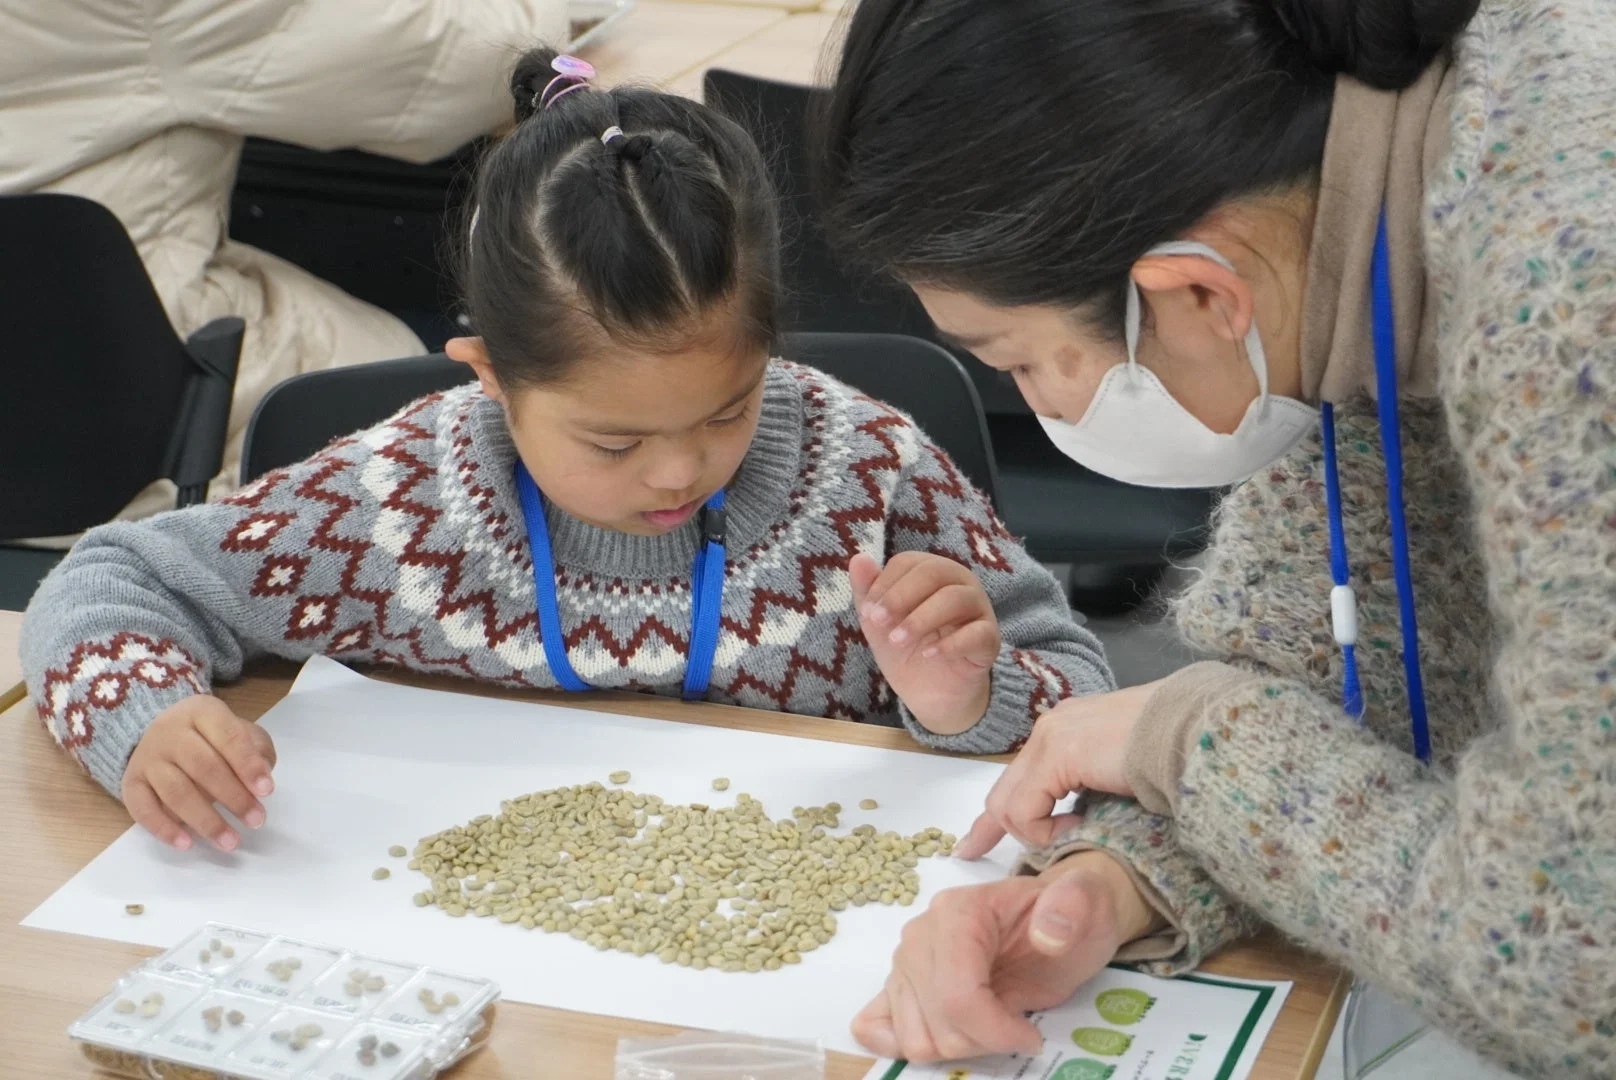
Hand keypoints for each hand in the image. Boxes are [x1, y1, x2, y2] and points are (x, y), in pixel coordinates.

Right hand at [122, 695, 276, 851]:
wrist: (162, 734)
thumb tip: (260, 778)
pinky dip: (164, 829)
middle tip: (256, 820)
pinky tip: (186, 844)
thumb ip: (256, 750)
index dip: (248, 765)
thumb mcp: (239, 731)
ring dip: (205, 820)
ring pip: (176, 791)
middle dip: (233, 797)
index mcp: (202, 712)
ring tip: (230, 841)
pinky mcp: (131, 783)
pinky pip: (143, 808)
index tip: (267, 791)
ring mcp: (147, 757)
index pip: (228, 737)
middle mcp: (170, 731)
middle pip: (203, 767)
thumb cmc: (212, 737)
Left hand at [851, 552, 998, 734]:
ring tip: (898, 641)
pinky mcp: (990, 639)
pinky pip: (977, 633)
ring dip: (921, 619)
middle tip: (878, 623)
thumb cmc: (906, 650)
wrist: (931, 694)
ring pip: (955, 598)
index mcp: (932, 572)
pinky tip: (929, 655)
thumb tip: (857, 558)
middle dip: (901, 597)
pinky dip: (950, 644)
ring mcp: (979, 608)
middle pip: (934, 572)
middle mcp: (959, 583)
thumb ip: (867, 592)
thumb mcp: (878, 623)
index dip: (885, 584)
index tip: (868, 613)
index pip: (909, 562)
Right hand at [852, 851, 1155, 1061]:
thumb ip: (1071, 907)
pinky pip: (874, 1024)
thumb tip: (1049, 934)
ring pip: (914, 1038)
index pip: (958, 995)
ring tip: (992, 1026)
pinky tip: (945, 1034)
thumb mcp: (1087, 903)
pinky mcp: (900, 985)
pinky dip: (901, 1044)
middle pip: (937, 1024)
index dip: (996, 1030)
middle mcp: (920, 935)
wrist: (1061, 913)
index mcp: (957, 912)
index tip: (1030, 1036)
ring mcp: (905, 962)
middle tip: (1017, 1028)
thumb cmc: (1071, 911)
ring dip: (959, 1046)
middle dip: (983, 1041)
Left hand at [956, 681, 1161, 858]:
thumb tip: (1076, 817)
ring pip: (1010, 804)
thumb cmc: (1173, 756)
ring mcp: (1052, 737)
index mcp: (1066, 728)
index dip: (995, 814)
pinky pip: (1026, 809)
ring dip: (1037, 834)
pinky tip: (1078, 830)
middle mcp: (1052, 727)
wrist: (1197, 733)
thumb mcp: (1118, 774)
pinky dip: (1045, 831)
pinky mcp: (1059, 753)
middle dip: (988, 827)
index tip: (975, 842)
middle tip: (974, 852)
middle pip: (1004, 790)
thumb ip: (1091, 786)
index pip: (1019, 776)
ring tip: (1075, 837)